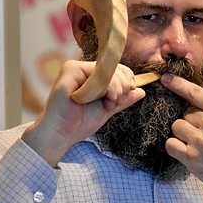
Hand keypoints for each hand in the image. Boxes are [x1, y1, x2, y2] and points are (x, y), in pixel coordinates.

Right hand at [22, 60, 145, 165]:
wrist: (60, 135)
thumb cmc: (79, 123)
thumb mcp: (107, 109)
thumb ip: (123, 99)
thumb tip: (141, 91)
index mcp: (90, 75)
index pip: (117, 68)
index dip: (127, 81)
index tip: (124, 97)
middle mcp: (82, 68)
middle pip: (115, 68)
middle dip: (121, 88)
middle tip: (112, 103)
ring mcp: (74, 68)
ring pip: (108, 71)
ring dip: (114, 90)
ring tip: (105, 104)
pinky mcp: (69, 72)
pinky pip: (96, 75)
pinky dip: (101, 89)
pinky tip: (94, 100)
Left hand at [162, 66, 202, 202]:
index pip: (195, 93)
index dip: (178, 84)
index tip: (166, 78)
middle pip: (185, 113)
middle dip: (191, 121)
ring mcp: (200, 142)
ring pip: (177, 127)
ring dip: (183, 134)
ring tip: (199, 142)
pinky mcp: (191, 158)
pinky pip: (171, 144)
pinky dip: (175, 147)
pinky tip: (189, 151)